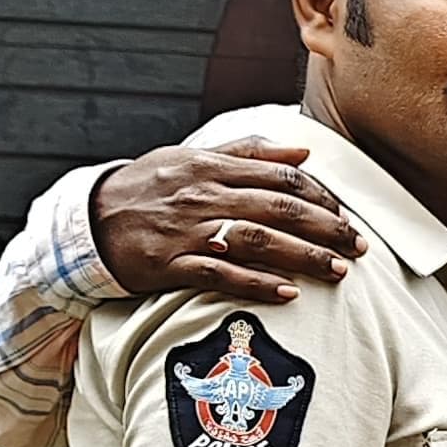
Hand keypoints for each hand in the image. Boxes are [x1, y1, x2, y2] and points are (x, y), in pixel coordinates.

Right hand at [89, 140, 363, 303]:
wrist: (87, 220)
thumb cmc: (148, 189)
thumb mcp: (191, 158)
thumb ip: (248, 153)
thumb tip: (302, 153)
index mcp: (211, 166)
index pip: (280, 176)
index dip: (320, 195)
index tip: (345, 215)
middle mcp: (204, 194)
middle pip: (279, 207)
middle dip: (327, 228)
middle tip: (359, 247)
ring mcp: (188, 230)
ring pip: (257, 239)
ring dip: (303, 256)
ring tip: (338, 271)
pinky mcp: (170, 265)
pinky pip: (222, 275)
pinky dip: (257, 284)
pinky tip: (288, 293)